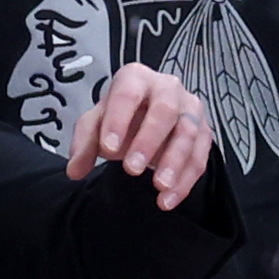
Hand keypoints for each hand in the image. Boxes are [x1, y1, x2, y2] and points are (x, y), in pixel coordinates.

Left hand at [64, 64, 213, 210]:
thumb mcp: (95, 126)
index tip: (108, 148)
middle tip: (132, 169)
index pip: (127, 95)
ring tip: (159, 188)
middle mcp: (167, 87)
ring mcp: (190, 108)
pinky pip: (200, 156)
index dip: (118, 120)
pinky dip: (186, 180)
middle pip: (165, 110)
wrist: (145, 121)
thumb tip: (75, 170)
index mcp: (135, 79)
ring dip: (174, 163)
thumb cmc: (120, 118)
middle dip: (149, 141)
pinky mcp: (204, 132)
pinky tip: (168, 199)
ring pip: (188, 133)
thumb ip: (84, 144)